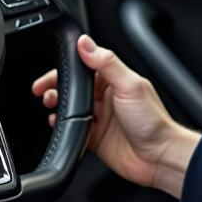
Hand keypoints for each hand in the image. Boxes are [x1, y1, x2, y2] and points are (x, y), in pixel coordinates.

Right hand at [32, 34, 200, 198]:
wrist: (159, 157)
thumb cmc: (153, 121)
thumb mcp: (129, 85)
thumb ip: (106, 63)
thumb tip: (86, 43)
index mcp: (115, 80)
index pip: (85, 67)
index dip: (67, 67)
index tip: (52, 68)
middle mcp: (106, 98)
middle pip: (74, 88)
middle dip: (56, 86)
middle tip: (41, 88)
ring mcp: (100, 118)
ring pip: (71, 107)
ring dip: (57, 105)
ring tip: (50, 104)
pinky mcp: (95, 137)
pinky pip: (73, 129)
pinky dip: (62, 126)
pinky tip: (57, 123)